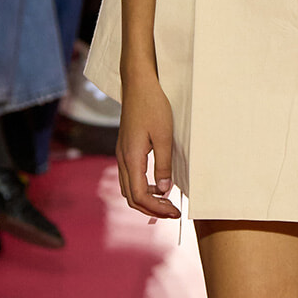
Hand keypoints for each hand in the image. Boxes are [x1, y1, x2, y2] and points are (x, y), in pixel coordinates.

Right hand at [117, 67, 180, 219]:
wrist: (138, 85)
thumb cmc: (152, 106)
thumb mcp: (164, 136)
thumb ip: (163, 164)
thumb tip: (164, 189)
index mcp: (131, 158)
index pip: (140, 195)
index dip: (157, 208)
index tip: (175, 211)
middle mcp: (122, 159)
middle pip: (131, 196)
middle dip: (152, 209)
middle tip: (173, 212)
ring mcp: (122, 154)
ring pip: (129, 188)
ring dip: (147, 200)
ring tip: (167, 203)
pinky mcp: (125, 149)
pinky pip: (130, 177)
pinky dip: (143, 188)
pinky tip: (158, 186)